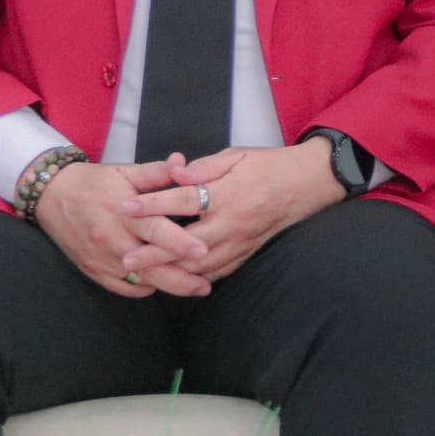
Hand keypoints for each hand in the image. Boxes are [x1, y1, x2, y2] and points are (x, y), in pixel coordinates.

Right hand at [34, 159, 211, 297]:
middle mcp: (112, 239)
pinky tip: (160, 283)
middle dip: (180, 280)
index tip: (204, 251)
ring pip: (138, 281)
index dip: (180, 243)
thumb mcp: (125, 172)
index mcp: (123, 212)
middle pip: (149, 267)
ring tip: (191, 287)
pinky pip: (123, 288)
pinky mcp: (93, 270)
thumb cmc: (93, 182)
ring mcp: (101, 258)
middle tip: (206, 286)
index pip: (155, 230)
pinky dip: (144, 288)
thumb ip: (156, 172)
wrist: (51, 195)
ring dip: (166, 286)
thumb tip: (183, 163)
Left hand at [119, 140, 344, 281]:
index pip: (183, 200)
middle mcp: (233, 222)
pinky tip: (178, 279)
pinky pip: (219, 271)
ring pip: (201, 265)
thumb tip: (175, 174)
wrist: (309, 183)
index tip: (125, 207)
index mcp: (229, 193)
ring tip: (147, 275)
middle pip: (186, 243)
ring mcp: (241, 241)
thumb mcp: (238, 155)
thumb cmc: (271, 164)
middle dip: (154, 252)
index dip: (152, 204)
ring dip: (172, 271)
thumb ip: (204, 167)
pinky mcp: (248, 252)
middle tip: (126, 259)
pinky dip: (196, 278)